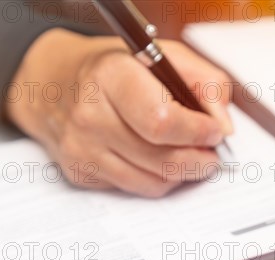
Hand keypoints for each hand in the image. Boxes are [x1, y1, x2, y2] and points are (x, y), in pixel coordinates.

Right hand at [6, 28, 231, 196]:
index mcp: (111, 77)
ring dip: (182, 173)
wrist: (52, 84)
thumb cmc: (115, 69)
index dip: (198, 132)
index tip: (215, 131)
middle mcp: (90, 115)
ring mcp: (81, 149)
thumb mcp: (164, 56)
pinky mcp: (80, 173)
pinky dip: (157, 179)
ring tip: (191, 155)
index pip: (163, 121)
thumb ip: (205, 83)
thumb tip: (222, 125)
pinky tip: (159, 159)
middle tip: (212, 153)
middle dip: (199, 159)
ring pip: (154, 182)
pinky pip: (136, 189)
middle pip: (163, 159)